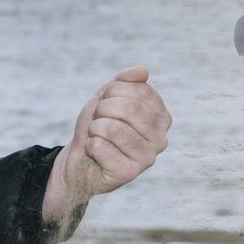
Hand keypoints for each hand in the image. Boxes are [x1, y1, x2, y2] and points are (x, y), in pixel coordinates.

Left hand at [43, 66, 171, 221]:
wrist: (81, 158)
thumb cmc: (99, 126)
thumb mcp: (109, 97)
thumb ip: (125, 81)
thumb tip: (142, 70)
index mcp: (161, 117)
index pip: (141, 90)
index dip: (114, 90)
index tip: (105, 99)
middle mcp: (160, 139)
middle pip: (130, 109)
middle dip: (104, 108)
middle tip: (97, 117)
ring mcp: (147, 158)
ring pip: (113, 129)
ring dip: (95, 127)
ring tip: (96, 134)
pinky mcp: (129, 173)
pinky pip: (101, 147)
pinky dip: (90, 145)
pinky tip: (95, 152)